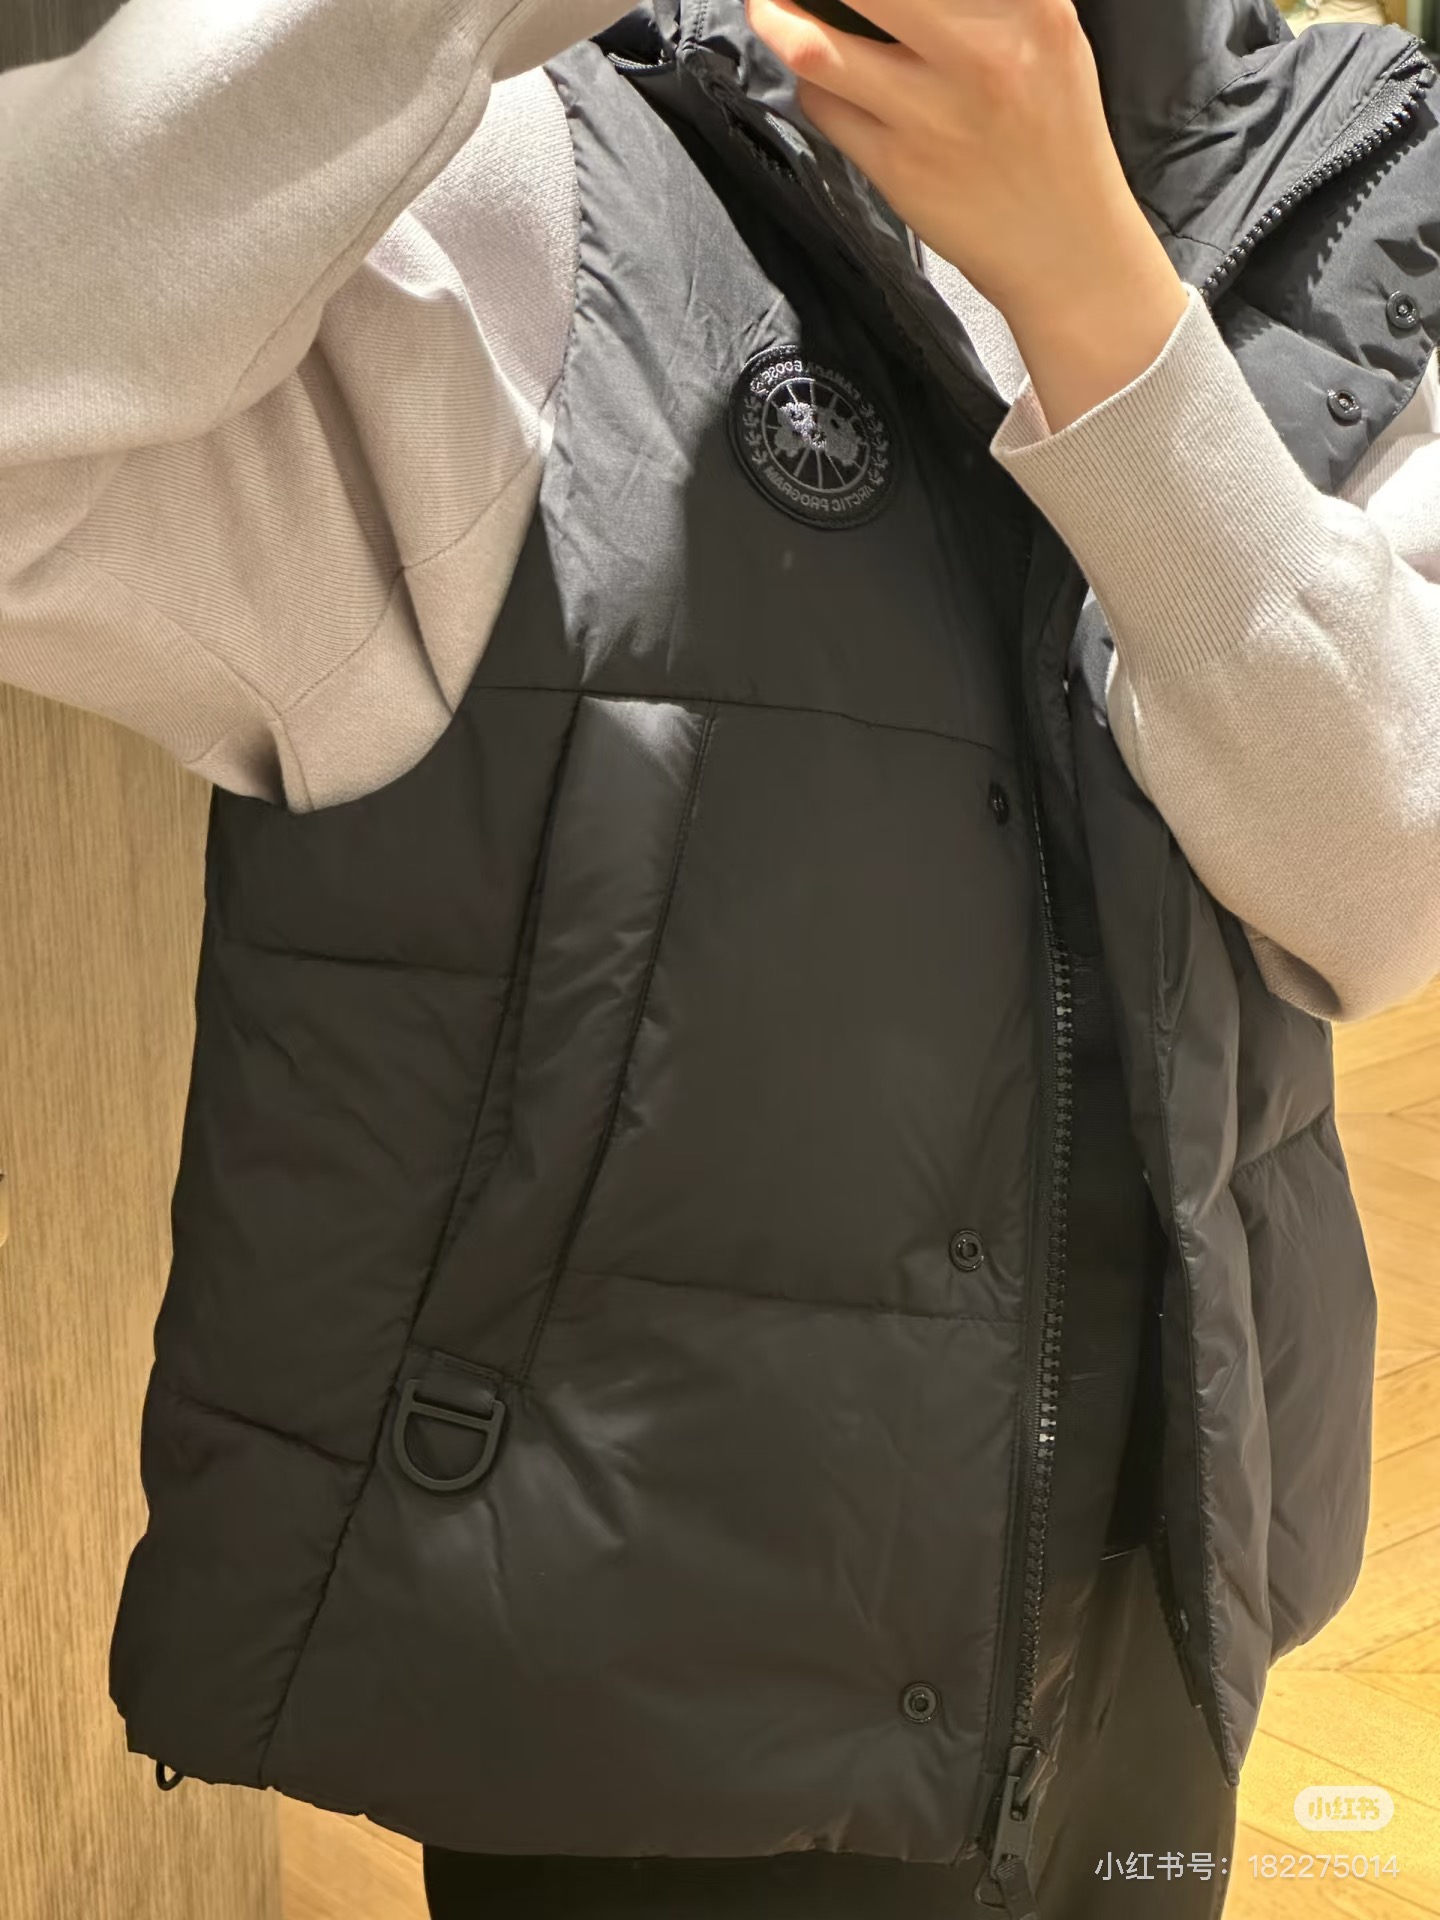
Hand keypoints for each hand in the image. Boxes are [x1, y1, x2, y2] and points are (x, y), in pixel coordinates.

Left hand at [745, 0, 1189, 429]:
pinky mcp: (897, 166)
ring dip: (776, 19)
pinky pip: (824, 109)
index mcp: (1030, 8)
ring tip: (769, 7)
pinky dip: (811, 85)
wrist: (1064, 247)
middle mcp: (981, 53)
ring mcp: (933, 114)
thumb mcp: (1043, 35)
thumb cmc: (1052, 136)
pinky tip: (823, 81)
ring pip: (817, 48)